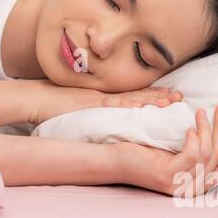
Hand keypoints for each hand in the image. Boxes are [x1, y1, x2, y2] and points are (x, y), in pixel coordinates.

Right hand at [26, 79, 182, 126]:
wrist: (37, 98)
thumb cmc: (55, 106)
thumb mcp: (80, 107)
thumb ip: (96, 110)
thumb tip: (110, 121)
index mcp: (104, 97)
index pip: (134, 96)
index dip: (154, 96)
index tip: (172, 96)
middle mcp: (106, 96)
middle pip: (138, 95)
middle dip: (160, 96)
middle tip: (181, 98)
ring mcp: (101, 98)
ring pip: (132, 98)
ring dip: (153, 99)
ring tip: (172, 101)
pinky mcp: (93, 103)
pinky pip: (116, 104)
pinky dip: (133, 104)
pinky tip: (147, 106)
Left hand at [111, 104, 217, 196]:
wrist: (116, 161)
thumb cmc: (145, 153)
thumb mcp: (175, 153)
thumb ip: (196, 150)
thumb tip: (215, 131)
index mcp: (197, 185)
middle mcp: (191, 190)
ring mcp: (180, 185)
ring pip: (206, 153)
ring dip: (206, 129)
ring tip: (200, 111)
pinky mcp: (168, 177)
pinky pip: (191, 155)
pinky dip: (193, 139)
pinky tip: (189, 128)